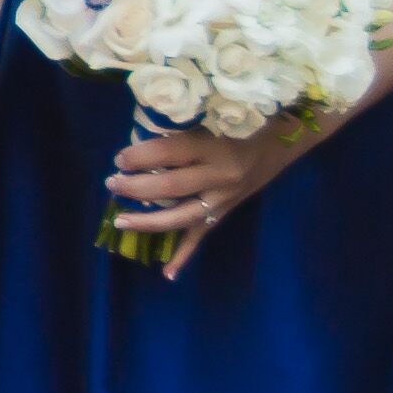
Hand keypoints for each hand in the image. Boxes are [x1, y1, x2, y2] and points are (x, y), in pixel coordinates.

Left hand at [106, 109, 327, 279]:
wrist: (281, 141)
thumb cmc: (240, 123)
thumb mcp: (212, 119)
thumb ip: (181, 132)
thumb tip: (139, 146)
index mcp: (214, 147)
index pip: (168, 154)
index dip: (139, 156)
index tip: (119, 158)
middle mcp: (218, 177)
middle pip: (169, 187)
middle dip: (135, 186)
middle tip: (111, 182)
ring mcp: (223, 200)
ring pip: (180, 217)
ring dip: (147, 221)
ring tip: (119, 221)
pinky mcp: (225, 213)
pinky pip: (202, 237)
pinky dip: (184, 256)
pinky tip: (167, 274)